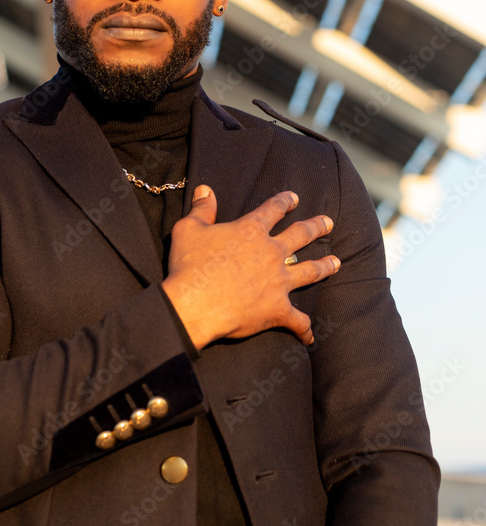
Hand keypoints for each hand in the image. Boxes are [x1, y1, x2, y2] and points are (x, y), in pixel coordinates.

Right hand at [161, 186, 339, 349]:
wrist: (194, 305)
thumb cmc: (189, 265)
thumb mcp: (188, 230)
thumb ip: (201, 209)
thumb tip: (204, 188)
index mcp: (251, 230)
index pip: (273, 209)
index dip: (284, 201)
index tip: (293, 198)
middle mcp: (271, 252)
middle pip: (301, 235)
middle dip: (316, 227)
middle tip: (329, 222)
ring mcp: (279, 282)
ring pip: (310, 271)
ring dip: (325, 266)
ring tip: (337, 262)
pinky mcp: (278, 310)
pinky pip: (298, 321)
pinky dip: (305, 329)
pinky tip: (310, 337)